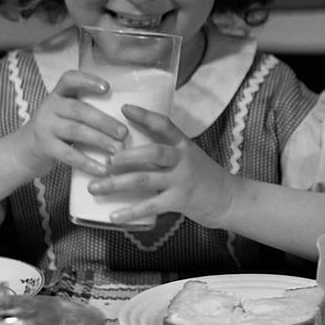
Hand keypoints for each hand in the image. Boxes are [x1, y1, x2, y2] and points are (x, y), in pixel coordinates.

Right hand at [8, 70, 127, 179]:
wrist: (24, 151)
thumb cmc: (56, 129)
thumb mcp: (64, 113)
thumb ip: (85, 111)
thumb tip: (125, 119)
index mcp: (58, 95)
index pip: (70, 79)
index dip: (87, 81)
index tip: (107, 87)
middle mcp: (49, 106)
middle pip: (79, 110)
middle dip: (104, 121)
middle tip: (123, 132)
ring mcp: (45, 126)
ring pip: (75, 131)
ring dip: (100, 140)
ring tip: (118, 150)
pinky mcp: (44, 147)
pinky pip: (68, 154)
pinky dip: (87, 162)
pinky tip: (102, 169)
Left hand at [87, 104, 239, 226]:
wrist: (230, 200)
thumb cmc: (205, 178)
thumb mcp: (190, 157)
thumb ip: (167, 153)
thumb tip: (132, 151)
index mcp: (184, 145)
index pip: (164, 125)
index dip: (144, 116)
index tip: (124, 108)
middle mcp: (183, 159)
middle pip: (152, 152)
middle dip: (125, 156)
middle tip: (104, 160)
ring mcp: (182, 180)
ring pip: (144, 179)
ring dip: (116, 184)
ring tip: (95, 187)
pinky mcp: (181, 200)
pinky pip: (151, 205)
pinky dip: (130, 212)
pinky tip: (113, 216)